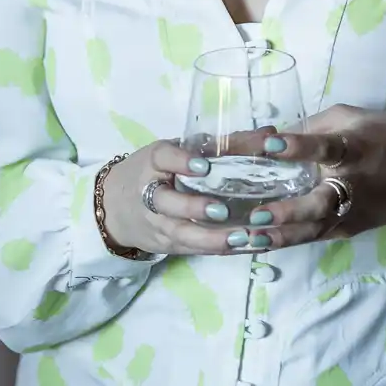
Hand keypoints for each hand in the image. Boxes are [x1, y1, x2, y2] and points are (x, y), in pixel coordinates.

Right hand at [99, 138, 265, 257]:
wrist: (114, 206)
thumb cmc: (158, 170)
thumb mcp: (181, 150)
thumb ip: (223, 144)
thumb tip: (270, 135)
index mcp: (154, 162)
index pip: (163, 158)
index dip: (181, 161)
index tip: (203, 165)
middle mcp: (152, 194)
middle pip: (168, 203)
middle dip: (194, 208)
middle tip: (223, 210)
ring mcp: (159, 223)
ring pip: (182, 234)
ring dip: (212, 238)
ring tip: (242, 237)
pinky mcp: (169, 244)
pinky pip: (194, 249)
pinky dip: (219, 249)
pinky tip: (246, 246)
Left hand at [210, 105, 385, 254]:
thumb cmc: (382, 135)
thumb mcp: (351, 118)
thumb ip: (312, 127)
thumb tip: (267, 136)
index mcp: (356, 149)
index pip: (327, 147)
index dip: (300, 146)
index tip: (270, 144)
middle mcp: (354, 185)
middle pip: (323, 203)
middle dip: (291, 211)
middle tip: (257, 214)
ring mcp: (352, 213)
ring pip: (316, 228)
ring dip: (283, 235)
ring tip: (249, 238)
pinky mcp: (347, 230)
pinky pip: (314, 237)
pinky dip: (287, 241)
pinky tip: (258, 245)